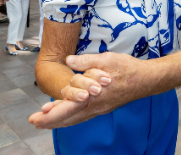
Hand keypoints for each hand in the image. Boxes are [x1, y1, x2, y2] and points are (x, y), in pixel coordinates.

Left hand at [28, 52, 151, 128]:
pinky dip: (70, 117)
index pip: (67, 109)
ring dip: (58, 120)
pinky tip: (66, 114)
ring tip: (44, 119)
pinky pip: (82, 116)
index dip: (50, 115)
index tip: (36, 117)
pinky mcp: (103, 107)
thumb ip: (86, 61)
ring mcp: (99, 109)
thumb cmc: (128, 69)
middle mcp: (95, 107)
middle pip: (68, 119)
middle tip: (34, 122)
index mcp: (93, 97)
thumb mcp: (106, 59)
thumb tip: (68, 60)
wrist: (146, 80)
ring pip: (75, 119)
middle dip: (49, 122)